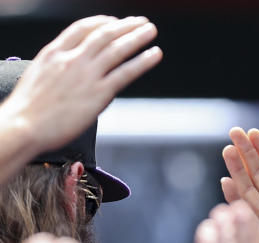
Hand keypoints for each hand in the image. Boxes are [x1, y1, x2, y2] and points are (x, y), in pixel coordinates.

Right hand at [1, 15, 161, 155]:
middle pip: (103, 34)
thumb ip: (57, 69)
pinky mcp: (99, 93)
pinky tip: (155, 54)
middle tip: (140, 21)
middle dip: (125, 25)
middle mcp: (72, 59)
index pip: (81, 28)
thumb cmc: (27, 109)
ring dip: (137, 37)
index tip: (113, 20)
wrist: (23, 125)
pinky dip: (143, 61)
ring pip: (117, 49)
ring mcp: (87, 75)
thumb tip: (70, 73)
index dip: (100, 22)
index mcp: (54, 53)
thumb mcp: (37, 76)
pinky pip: (126, 72)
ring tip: (151, 30)